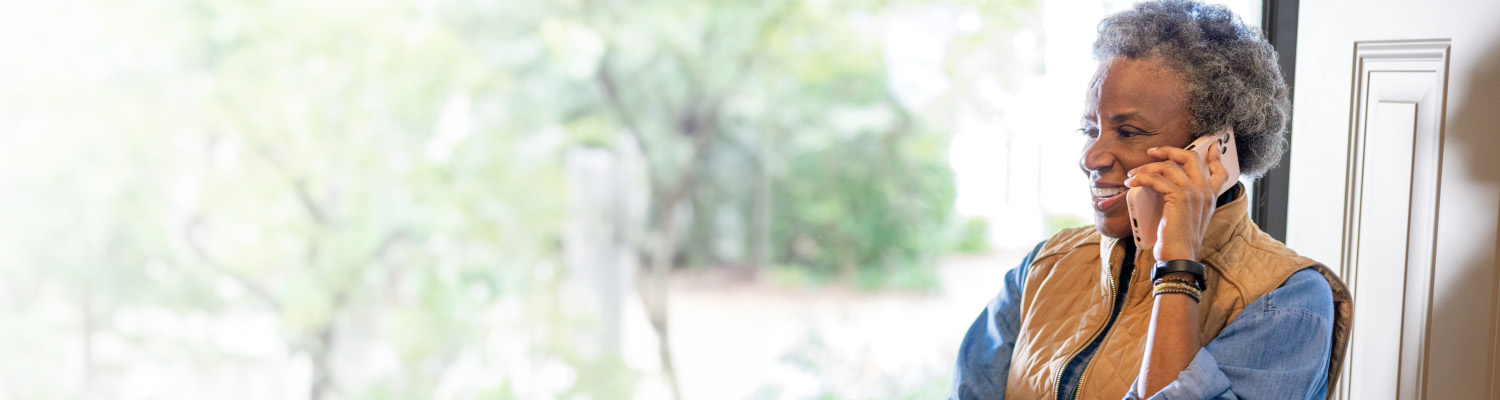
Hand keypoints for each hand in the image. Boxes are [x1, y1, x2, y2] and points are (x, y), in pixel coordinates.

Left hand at [1124, 141, 1228, 260]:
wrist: (1180, 258)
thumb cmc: (1178, 242)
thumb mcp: (1186, 218)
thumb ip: (1183, 201)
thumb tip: (1163, 186)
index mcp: (1210, 197)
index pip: (1219, 171)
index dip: (1215, 155)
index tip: (1210, 144)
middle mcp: (1205, 192)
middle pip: (1191, 158)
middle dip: (1170, 150)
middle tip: (1153, 152)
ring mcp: (1194, 193)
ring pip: (1170, 166)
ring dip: (1147, 167)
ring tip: (1133, 175)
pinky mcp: (1180, 197)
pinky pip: (1157, 179)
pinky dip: (1141, 179)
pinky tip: (1132, 183)